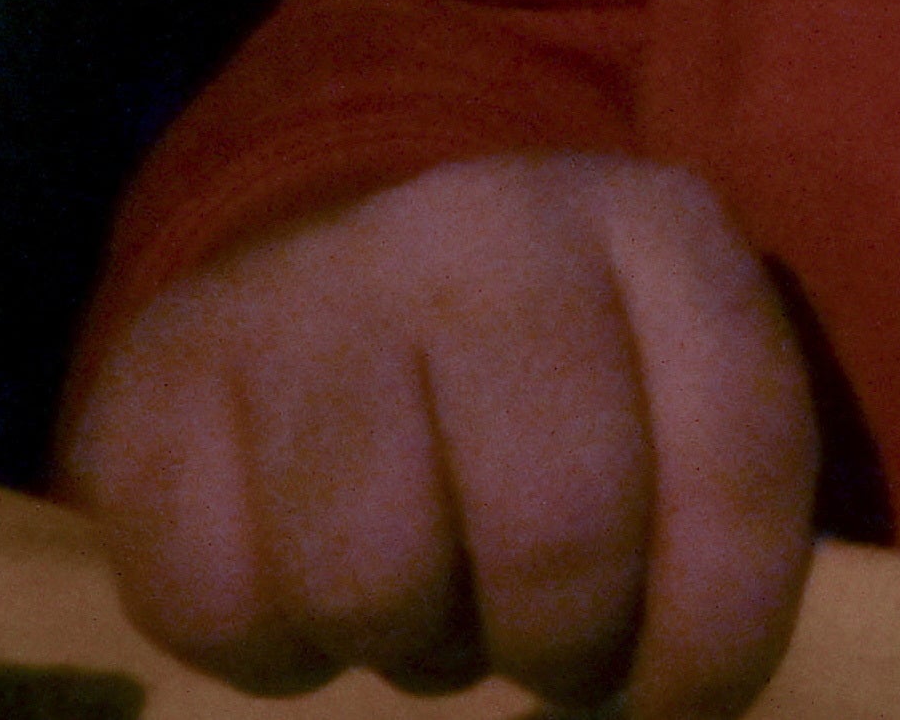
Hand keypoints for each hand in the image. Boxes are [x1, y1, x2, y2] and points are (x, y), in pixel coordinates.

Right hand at [69, 155, 814, 717]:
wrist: (330, 256)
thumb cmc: (544, 373)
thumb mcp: (670, 389)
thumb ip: (713, 513)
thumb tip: (683, 699)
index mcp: (653, 228)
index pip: (738, 460)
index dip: (723, 631)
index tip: (686, 699)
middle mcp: (485, 228)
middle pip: (559, 531)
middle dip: (565, 647)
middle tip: (548, 646)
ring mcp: (311, 287)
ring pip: (373, 583)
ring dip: (413, 646)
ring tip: (428, 592)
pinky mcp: (161, 373)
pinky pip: (219, 607)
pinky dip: (273, 649)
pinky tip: (303, 577)